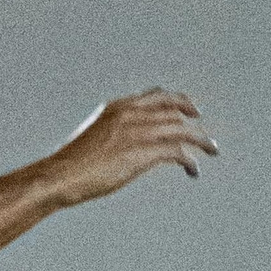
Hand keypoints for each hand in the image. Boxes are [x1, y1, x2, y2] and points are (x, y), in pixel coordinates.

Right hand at [43, 90, 218, 205]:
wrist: (59, 175)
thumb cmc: (70, 164)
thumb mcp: (93, 137)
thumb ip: (112, 133)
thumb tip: (122, 144)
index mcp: (118, 107)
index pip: (157, 95)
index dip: (178, 101)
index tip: (189, 109)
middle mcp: (131, 114)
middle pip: (174, 110)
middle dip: (193, 120)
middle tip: (205, 135)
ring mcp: (137, 132)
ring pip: (181, 130)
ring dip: (200, 140)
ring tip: (211, 151)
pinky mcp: (143, 152)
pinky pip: (178, 152)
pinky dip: (189, 160)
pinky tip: (193, 170)